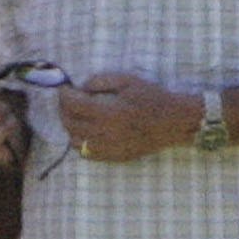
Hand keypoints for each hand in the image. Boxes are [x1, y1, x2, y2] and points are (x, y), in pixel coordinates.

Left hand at [54, 72, 197, 163]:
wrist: (174, 122)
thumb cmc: (153, 97)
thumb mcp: (128, 80)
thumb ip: (100, 81)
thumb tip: (80, 88)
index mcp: (108, 112)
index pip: (73, 104)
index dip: (64, 95)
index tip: (64, 88)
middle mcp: (104, 133)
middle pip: (70, 123)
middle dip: (64, 109)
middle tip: (67, 100)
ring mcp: (108, 148)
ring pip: (74, 141)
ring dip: (70, 127)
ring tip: (76, 116)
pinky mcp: (113, 157)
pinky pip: (86, 153)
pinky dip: (80, 142)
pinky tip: (86, 131)